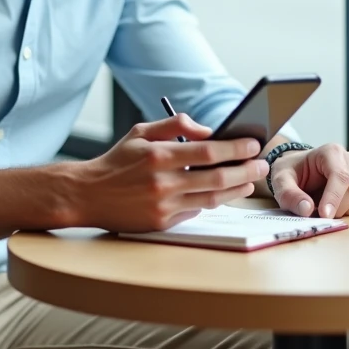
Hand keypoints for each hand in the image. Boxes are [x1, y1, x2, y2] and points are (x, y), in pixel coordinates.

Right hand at [74, 114, 268, 232]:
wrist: (87, 194)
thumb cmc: (116, 161)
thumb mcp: (140, 132)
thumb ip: (175, 125)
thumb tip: (207, 130)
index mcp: (159, 155)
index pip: (208, 151)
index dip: (236, 148)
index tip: (253, 143)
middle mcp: (163, 182)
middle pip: (217, 178)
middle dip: (246, 171)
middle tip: (262, 165)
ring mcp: (163, 206)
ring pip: (212, 199)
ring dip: (236, 190)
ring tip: (249, 181)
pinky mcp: (161, 223)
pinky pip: (195, 212)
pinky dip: (211, 202)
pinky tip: (222, 193)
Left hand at [268, 143, 348, 218]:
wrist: (298, 170)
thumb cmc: (291, 172)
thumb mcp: (281, 181)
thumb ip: (289, 195)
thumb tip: (306, 209)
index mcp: (331, 152)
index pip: (340, 176)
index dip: (334, 198)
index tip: (324, 215)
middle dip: (338, 207)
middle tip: (319, 215)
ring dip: (346, 210)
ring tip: (326, 209)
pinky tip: (337, 207)